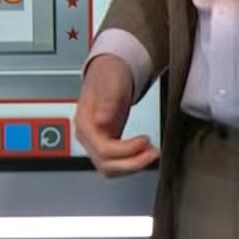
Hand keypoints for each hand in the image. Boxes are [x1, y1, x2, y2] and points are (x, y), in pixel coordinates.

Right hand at [74, 54, 158, 175]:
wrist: (109, 71)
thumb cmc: (109, 74)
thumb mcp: (110, 82)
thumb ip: (106, 101)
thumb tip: (101, 121)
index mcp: (85, 123)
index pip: (103, 150)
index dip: (126, 150)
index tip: (144, 140)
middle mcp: (88, 136)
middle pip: (105, 164)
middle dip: (131, 163)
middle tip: (153, 153)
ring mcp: (96, 141)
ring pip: (110, 168)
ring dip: (132, 165)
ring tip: (151, 154)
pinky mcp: (107, 142)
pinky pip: (116, 162)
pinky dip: (131, 162)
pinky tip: (144, 153)